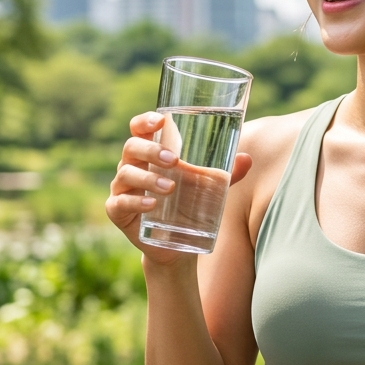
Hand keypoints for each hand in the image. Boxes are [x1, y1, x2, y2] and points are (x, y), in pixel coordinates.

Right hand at [105, 111, 252, 264]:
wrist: (176, 245)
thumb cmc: (188, 206)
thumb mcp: (208, 189)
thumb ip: (227, 175)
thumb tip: (247, 159)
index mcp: (149, 154)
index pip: (139, 129)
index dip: (145, 121)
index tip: (160, 120)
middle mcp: (131, 166)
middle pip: (132, 147)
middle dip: (151, 150)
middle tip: (173, 160)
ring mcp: (122, 189)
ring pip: (126, 174)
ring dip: (148, 179)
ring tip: (170, 188)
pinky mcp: (117, 212)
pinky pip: (120, 203)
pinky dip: (135, 202)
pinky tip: (152, 205)